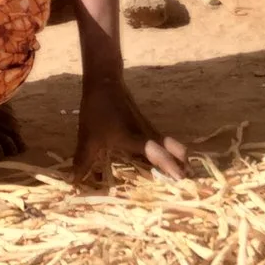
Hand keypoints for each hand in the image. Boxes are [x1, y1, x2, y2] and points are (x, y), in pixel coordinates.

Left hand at [70, 76, 188, 184]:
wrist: (106, 82)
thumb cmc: (97, 110)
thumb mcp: (88, 138)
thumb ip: (84, 161)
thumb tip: (74, 182)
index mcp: (133, 138)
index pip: (154, 151)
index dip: (166, 163)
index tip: (179, 176)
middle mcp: (146, 134)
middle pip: (170, 148)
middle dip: (181, 163)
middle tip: (190, 179)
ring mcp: (148, 129)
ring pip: (168, 144)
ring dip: (177, 157)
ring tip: (186, 172)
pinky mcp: (147, 126)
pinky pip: (161, 141)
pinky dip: (168, 151)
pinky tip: (167, 159)